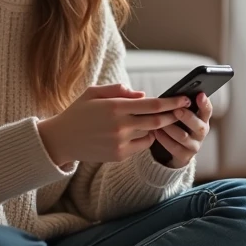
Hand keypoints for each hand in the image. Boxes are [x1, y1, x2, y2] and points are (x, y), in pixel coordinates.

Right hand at [38, 83, 191, 165]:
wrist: (61, 139)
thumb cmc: (78, 112)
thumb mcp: (93, 92)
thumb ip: (118, 90)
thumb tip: (142, 95)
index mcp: (115, 107)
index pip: (152, 104)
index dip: (171, 102)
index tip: (184, 98)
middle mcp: (120, 125)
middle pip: (157, 120)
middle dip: (172, 115)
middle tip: (183, 109)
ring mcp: (120, 142)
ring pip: (150, 134)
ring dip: (158, 127)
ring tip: (163, 119)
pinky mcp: (119, 155)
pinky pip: (141, 146)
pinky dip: (146, 137)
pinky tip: (144, 131)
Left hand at [151, 92, 212, 168]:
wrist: (175, 152)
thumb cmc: (177, 127)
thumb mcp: (181, 117)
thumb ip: (181, 108)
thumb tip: (172, 96)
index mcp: (202, 120)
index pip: (207, 110)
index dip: (204, 103)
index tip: (200, 95)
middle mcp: (201, 133)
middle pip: (198, 125)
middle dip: (187, 117)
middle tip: (176, 110)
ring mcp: (194, 146)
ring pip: (184, 137)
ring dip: (171, 128)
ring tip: (160, 122)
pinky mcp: (185, 156)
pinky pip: (174, 148)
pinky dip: (164, 139)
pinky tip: (155, 132)